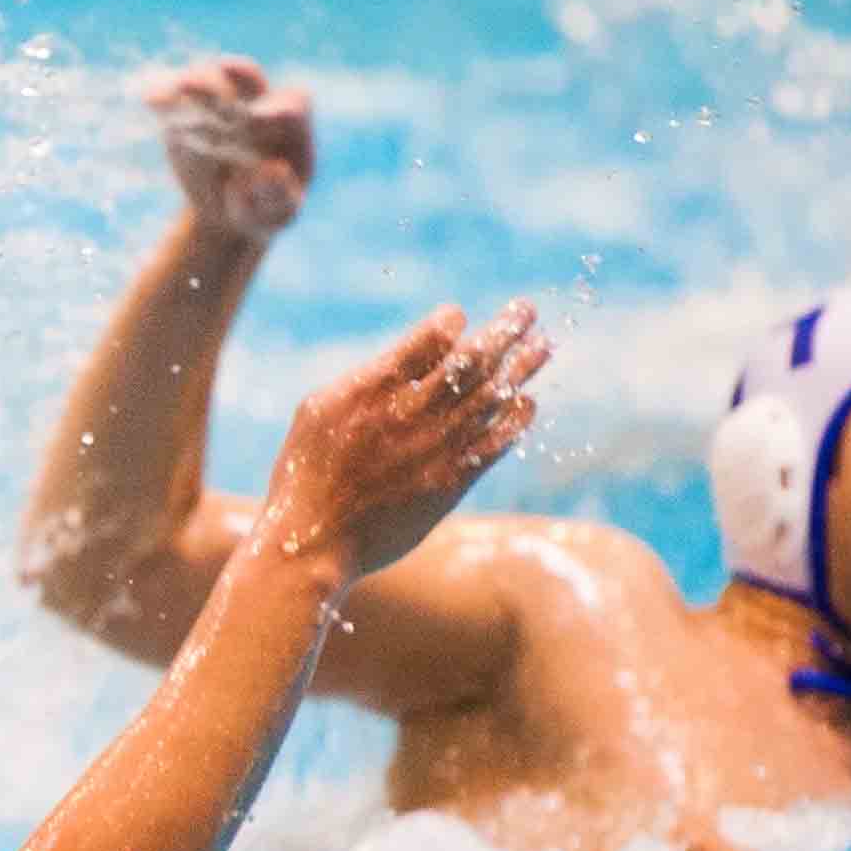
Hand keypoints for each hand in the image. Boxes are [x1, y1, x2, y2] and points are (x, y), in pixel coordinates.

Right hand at [147, 56, 313, 244]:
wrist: (225, 213)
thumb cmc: (261, 212)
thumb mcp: (274, 215)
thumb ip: (278, 196)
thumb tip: (273, 170)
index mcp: (290, 126)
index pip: (292, 104)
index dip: (278, 107)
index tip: (258, 118)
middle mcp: (256, 105)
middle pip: (249, 79)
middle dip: (236, 78)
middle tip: (220, 88)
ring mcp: (219, 107)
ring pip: (209, 80)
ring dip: (196, 82)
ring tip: (179, 89)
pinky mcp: (186, 115)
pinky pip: (174, 102)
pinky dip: (163, 99)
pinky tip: (151, 99)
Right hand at [258, 302, 548, 578]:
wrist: (313, 540)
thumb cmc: (307, 471)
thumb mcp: (318, 410)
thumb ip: (368, 378)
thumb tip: (412, 355)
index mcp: (373, 388)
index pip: (431, 338)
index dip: (450, 322)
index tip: (458, 318)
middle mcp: (412, 413)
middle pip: (474, 360)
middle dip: (504, 330)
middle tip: (525, 309)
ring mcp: (437, 448)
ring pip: (494, 396)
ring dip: (523, 367)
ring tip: (544, 344)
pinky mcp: (453, 481)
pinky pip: (498, 442)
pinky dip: (516, 419)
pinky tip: (528, 402)